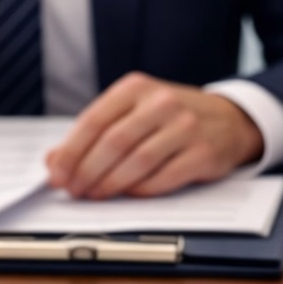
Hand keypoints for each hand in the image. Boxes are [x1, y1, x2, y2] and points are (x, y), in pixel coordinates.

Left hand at [45, 72, 262, 198]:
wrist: (229, 120)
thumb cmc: (172, 118)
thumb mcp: (133, 112)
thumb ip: (95, 133)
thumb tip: (54, 161)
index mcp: (137, 88)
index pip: (94, 120)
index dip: (71, 152)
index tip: (56, 174)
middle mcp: (162, 102)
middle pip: (113, 142)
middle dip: (87, 171)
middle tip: (74, 190)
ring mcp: (185, 127)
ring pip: (137, 162)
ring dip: (110, 185)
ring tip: (95, 195)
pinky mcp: (203, 153)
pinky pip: (163, 178)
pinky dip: (140, 191)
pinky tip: (128, 195)